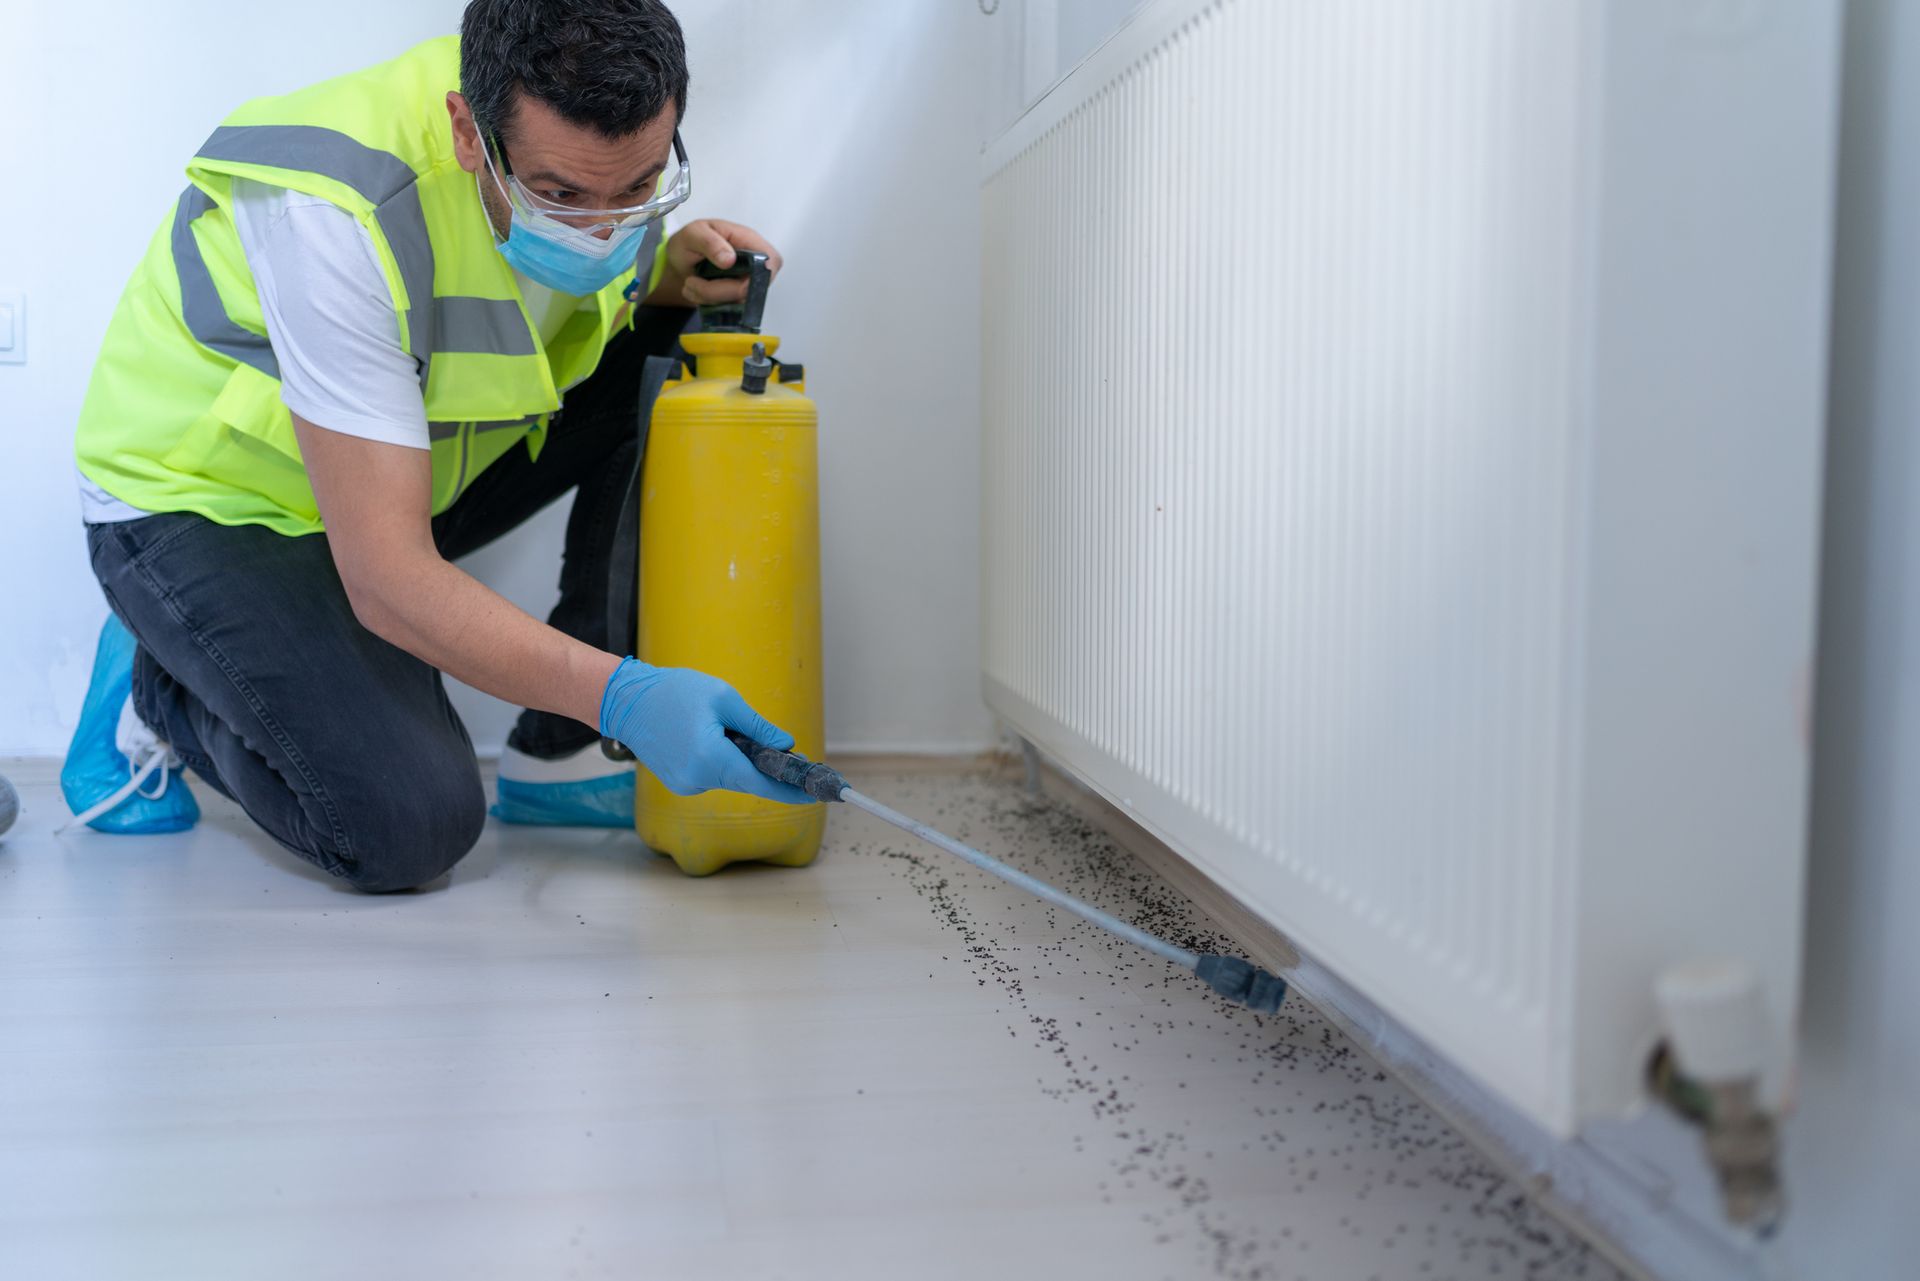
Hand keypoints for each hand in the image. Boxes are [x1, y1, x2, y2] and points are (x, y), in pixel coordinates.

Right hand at [599, 658, 811, 804]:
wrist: (626, 700)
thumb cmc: (675, 692)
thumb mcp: (723, 699)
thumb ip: (757, 727)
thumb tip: (786, 746)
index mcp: (711, 757)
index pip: (759, 783)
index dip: (789, 791)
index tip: (813, 795)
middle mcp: (698, 778)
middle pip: (747, 781)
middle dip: (770, 772)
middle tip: (794, 760)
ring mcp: (686, 784)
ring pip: (731, 778)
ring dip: (744, 763)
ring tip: (735, 731)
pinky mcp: (679, 782)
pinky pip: (713, 776)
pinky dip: (725, 763)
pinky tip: (716, 739)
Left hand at [644, 219, 782, 307]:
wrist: (680, 261)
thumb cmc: (691, 242)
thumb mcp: (693, 234)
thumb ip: (710, 243)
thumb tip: (730, 259)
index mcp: (750, 241)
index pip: (771, 261)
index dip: (756, 275)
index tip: (725, 277)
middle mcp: (754, 264)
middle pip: (751, 288)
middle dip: (718, 291)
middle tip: (692, 282)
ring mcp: (747, 283)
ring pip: (737, 302)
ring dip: (708, 298)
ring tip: (690, 284)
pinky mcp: (738, 297)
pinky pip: (728, 309)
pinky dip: (708, 304)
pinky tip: (696, 292)